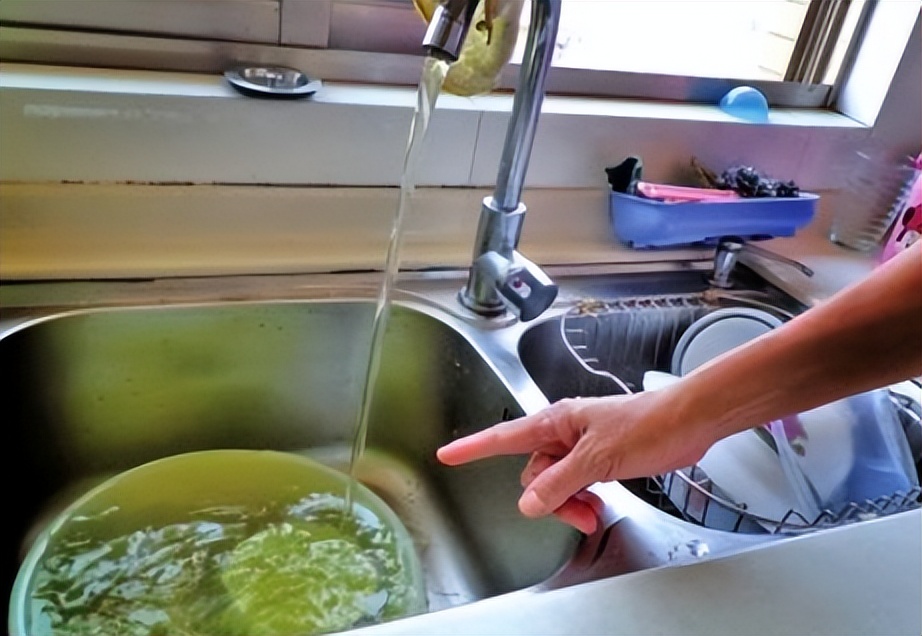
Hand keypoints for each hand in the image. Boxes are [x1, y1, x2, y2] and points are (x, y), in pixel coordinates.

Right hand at [437, 391, 714, 533]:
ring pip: (554, 484)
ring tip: (595, 510)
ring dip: (570, 503)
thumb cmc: (648, 424)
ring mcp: (581, 447)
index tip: (447, 454)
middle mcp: (564, 433)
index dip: (473, 447)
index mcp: (556, 422)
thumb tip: (527, 502)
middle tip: (580, 511)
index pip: (504, 437)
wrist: (688, 423)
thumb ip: (559, 482)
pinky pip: (575, 485)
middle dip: (551, 498)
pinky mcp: (599, 459)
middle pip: (533, 473)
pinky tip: (599, 503)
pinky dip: (582, 499)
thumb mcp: (598, 459)